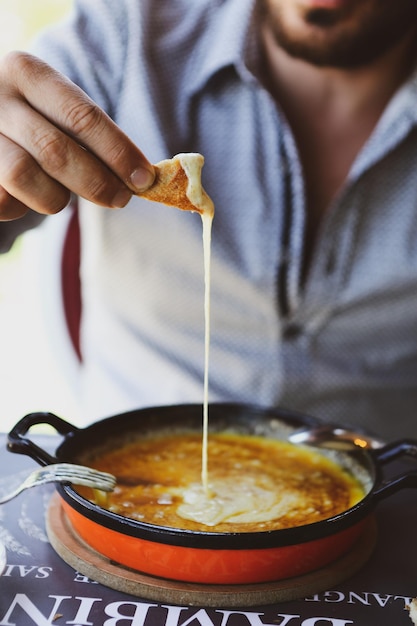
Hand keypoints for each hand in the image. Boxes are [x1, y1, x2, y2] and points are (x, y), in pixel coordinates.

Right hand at [0, 52, 154, 220]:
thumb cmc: (30, 118)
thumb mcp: (55, 107)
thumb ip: (89, 132)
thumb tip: (139, 176)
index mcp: (26, 72)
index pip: (82, 116)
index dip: (118, 152)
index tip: (144, 178)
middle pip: (57, 150)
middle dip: (97, 182)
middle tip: (120, 199)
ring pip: (25, 175)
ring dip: (56, 197)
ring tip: (64, 198)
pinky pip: (3, 200)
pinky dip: (23, 207)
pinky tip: (27, 197)